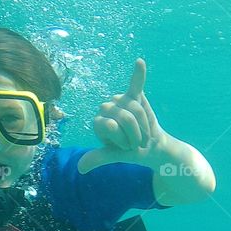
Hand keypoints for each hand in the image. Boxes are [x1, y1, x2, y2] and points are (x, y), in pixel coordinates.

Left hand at [79, 59, 168, 173]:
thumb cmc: (130, 151)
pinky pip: (136, 83)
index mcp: (98, 122)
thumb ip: (99, 158)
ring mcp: (121, 101)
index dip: (121, 138)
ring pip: (134, 108)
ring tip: (142, 131)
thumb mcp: (114, 156)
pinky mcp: (136, 95)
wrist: (149, 147)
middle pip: (122, 116)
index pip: (109, 125)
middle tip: (136, 140)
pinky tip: (139, 62)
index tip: (125, 147)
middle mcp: (107, 108)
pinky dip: (139, 73)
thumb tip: (80, 168)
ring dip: (143, 124)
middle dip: (134, 132)